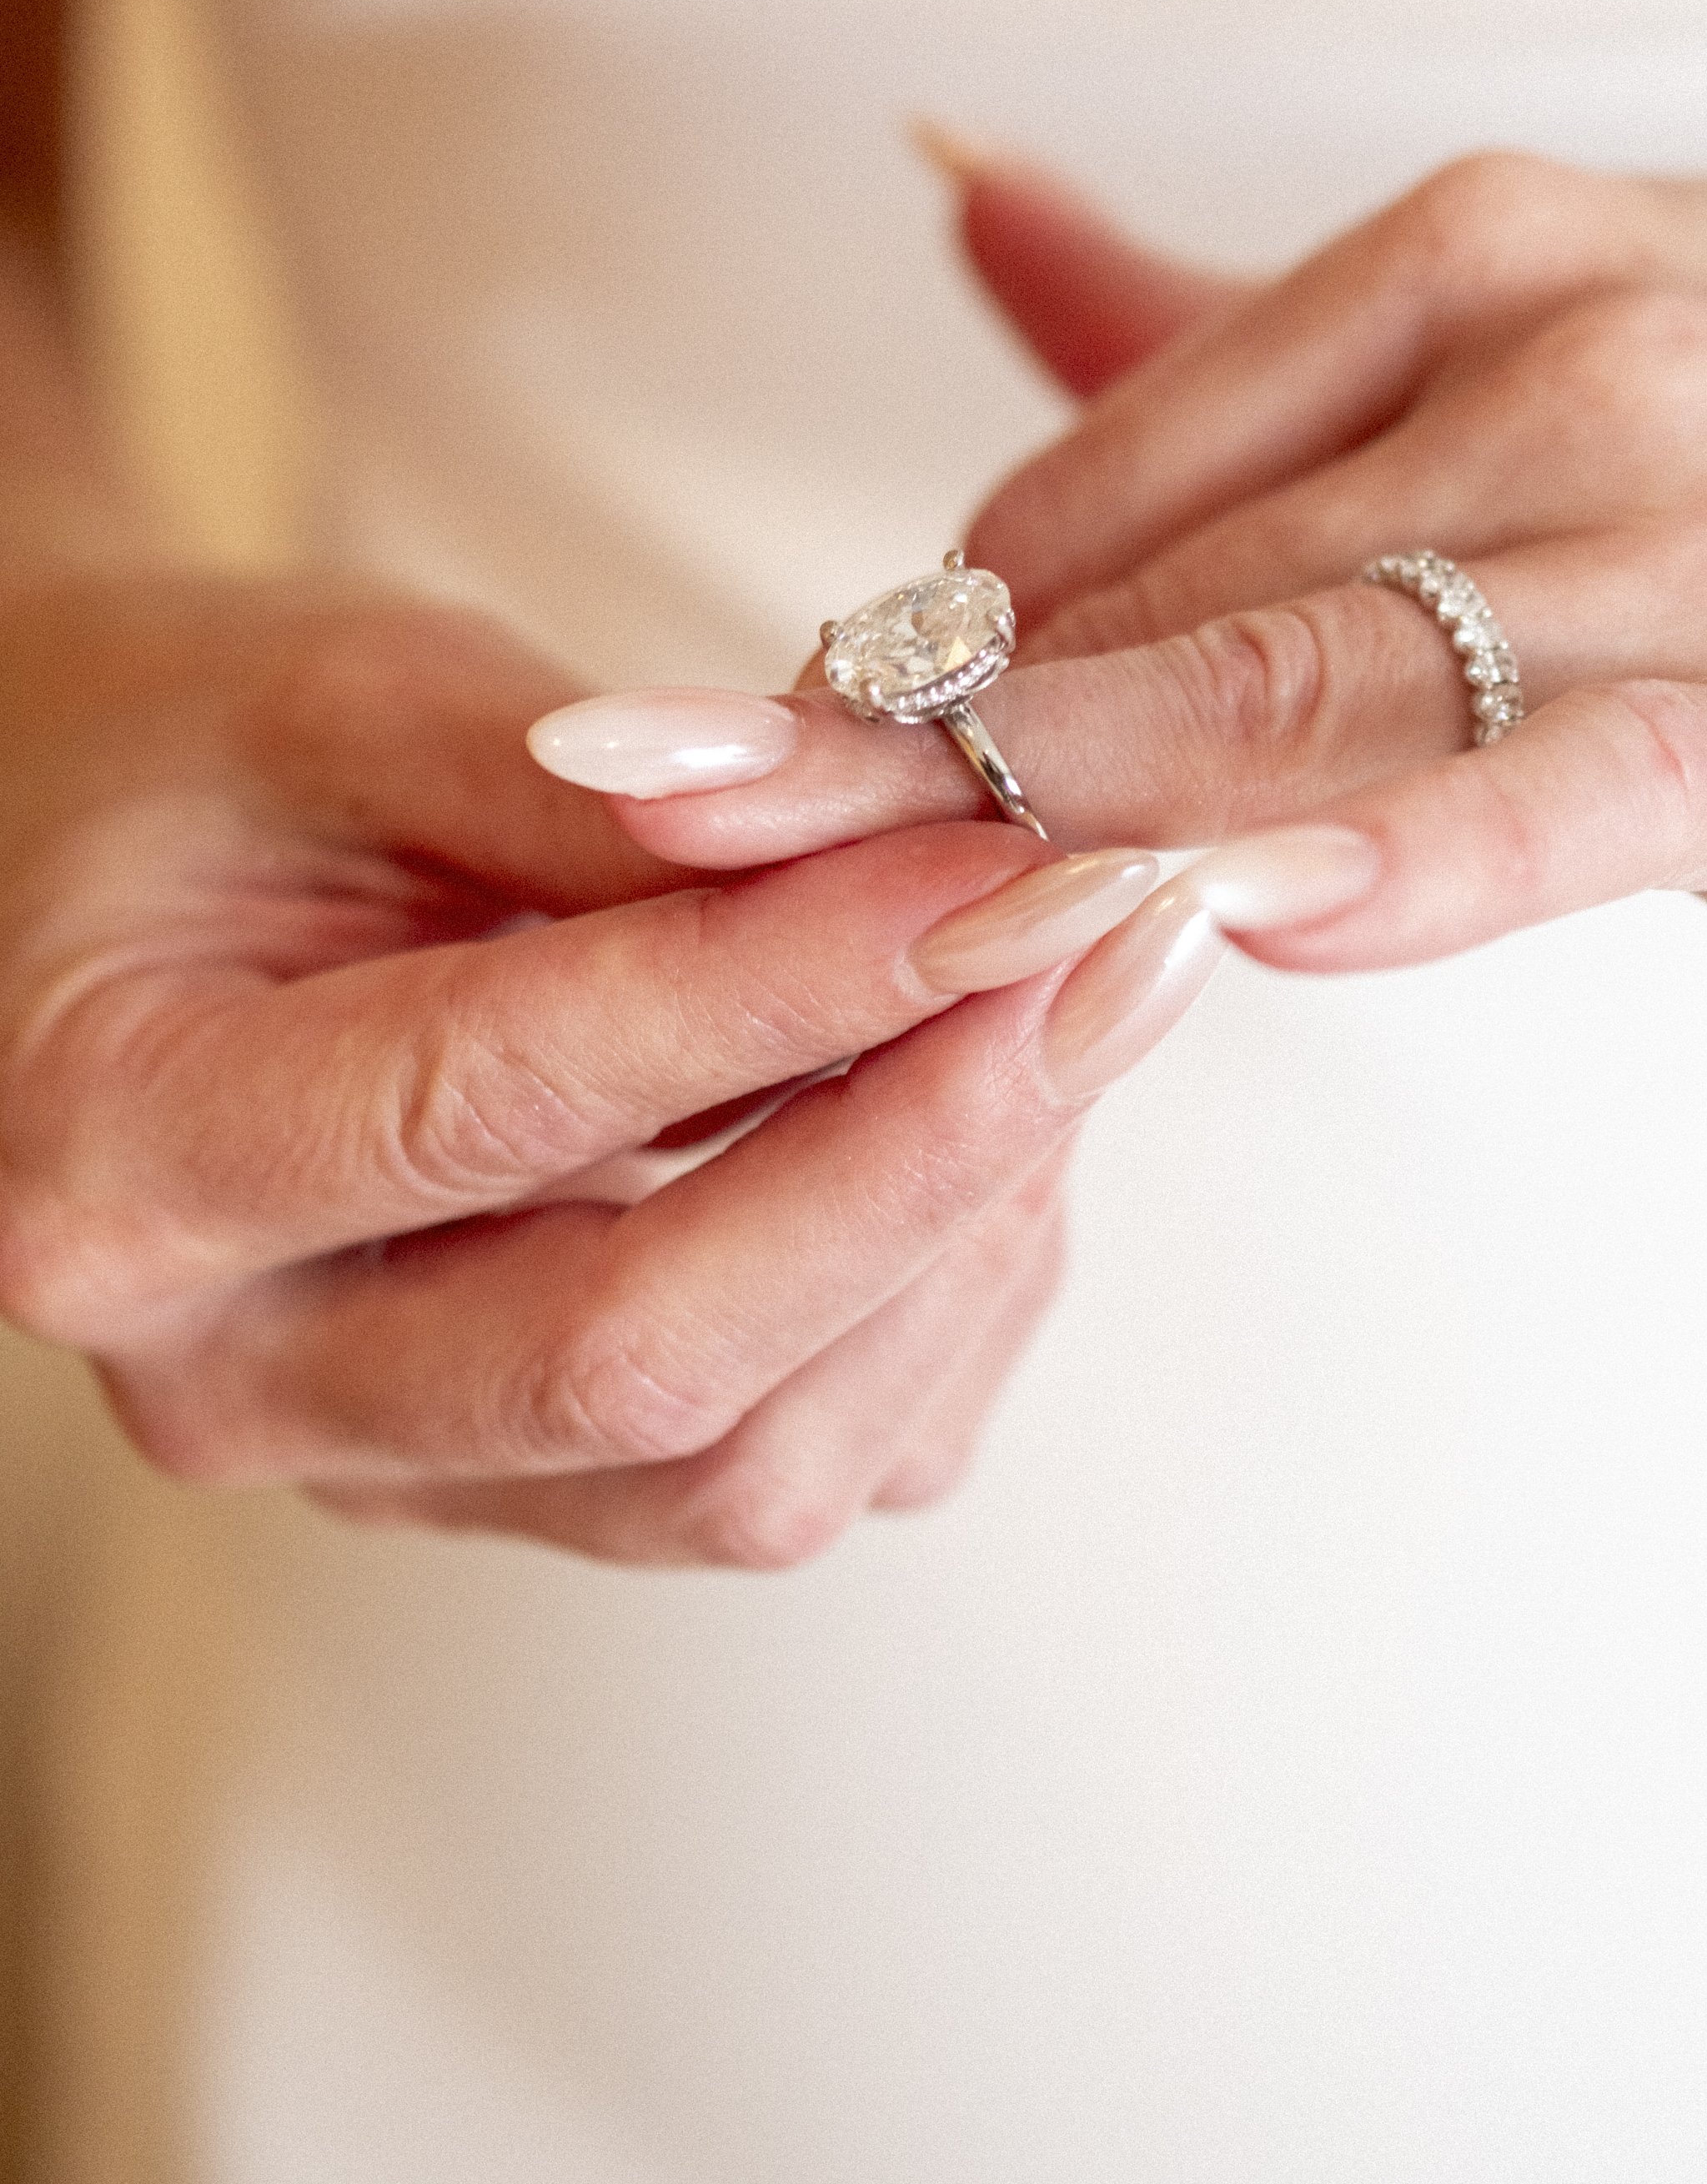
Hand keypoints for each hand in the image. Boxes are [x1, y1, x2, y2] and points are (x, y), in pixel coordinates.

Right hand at [0, 570, 1196, 1564]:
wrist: (120, 872)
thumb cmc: (207, 767)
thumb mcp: (348, 699)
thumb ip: (590, 794)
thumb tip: (889, 853)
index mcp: (125, 1166)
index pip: (497, 1109)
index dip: (780, 992)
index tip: (1001, 871)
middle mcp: (243, 1379)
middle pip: (640, 1365)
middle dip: (920, 1156)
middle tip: (1109, 949)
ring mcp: (400, 1464)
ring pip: (750, 1465)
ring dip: (958, 1237)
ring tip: (1063, 1001)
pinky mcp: (540, 1484)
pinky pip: (802, 1461)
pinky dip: (939, 1295)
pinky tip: (985, 1112)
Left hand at [564, 151, 1706, 965]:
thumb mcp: (1537, 320)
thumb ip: (1227, 315)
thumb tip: (948, 186)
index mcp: (1468, 257)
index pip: (1101, 484)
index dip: (907, 651)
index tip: (754, 754)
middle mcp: (1563, 360)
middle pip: (1166, 591)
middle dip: (900, 734)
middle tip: (662, 811)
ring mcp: (1699, 528)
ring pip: (1324, 684)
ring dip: (1072, 807)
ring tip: (841, 900)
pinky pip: (1579, 785)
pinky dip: (1404, 852)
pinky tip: (1244, 911)